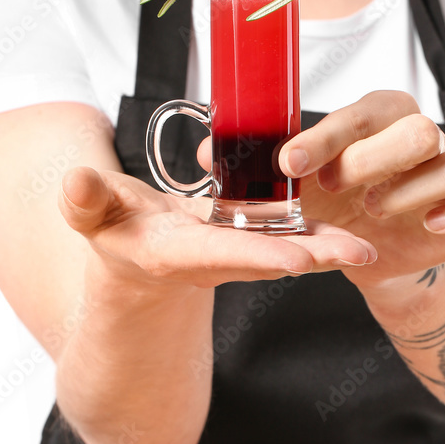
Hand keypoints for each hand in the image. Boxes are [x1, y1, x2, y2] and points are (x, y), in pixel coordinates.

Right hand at [59, 167, 376, 290]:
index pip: (219, 254)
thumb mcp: (93, 215)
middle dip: (313, 257)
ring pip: (285, 249)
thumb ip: (86, 201)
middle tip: (359, 255)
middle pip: (267, 257)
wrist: (135, 259)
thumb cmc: (113, 231)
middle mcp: (213, 260)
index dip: (256, 256)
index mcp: (175, 254)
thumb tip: (75, 183)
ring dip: (326, 251)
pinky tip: (354, 233)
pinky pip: (287, 239)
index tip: (296, 260)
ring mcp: (234, 255)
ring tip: (368, 250)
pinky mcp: (248, 243)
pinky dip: (318, 238)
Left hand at [276, 91, 444, 289]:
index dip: (324, 139)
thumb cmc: (329, 202)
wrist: (360, 249)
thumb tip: (231, 160)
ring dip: (411, 192)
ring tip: (372, 210)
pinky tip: (433, 224)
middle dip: (372, 160)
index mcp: (382, 117)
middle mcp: (422, 139)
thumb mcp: (298, 182)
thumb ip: (279, 165)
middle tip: (334, 187)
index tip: (289, 165)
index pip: (361, 115)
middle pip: (421, 130)